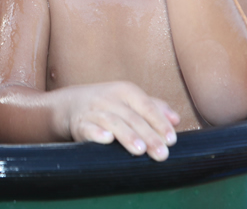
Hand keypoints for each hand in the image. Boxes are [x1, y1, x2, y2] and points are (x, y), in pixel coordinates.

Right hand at [59, 81, 179, 160]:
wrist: (70, 104)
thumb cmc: (108, 104)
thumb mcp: (130, 100)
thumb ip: (153, 108)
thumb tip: (176, 120)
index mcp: (125, 91)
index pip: (146, 106)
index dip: (159, 122)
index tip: (171, 140)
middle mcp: (110, 99)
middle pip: (132, 117)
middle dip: (148, 136)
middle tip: (162, 153)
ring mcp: (94, 111)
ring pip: (112, 122)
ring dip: (127, 135)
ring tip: (140, 150)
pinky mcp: (80, 124)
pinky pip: (88, 128)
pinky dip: (97, 133)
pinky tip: (107, 139)